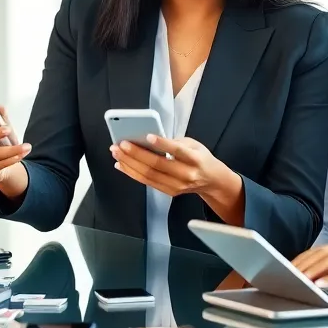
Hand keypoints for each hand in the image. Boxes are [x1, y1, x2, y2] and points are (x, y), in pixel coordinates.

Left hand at [110, 135, 235, 199]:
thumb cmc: (199, 158)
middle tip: (120, 144)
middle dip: (136, 154)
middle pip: (157, 165)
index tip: (148, 136)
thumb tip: (148, 139)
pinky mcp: (169, 192)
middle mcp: (186, 174)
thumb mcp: (193, 144)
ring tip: (116, 153)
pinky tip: (121, 164)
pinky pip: (147, 182)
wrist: (211, 181)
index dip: (162, 144)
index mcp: (194, 159)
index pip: (177, 151)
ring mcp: (176, 186)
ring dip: (129, 164)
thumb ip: (174, 142)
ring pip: (149, 175)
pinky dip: (132, 173)